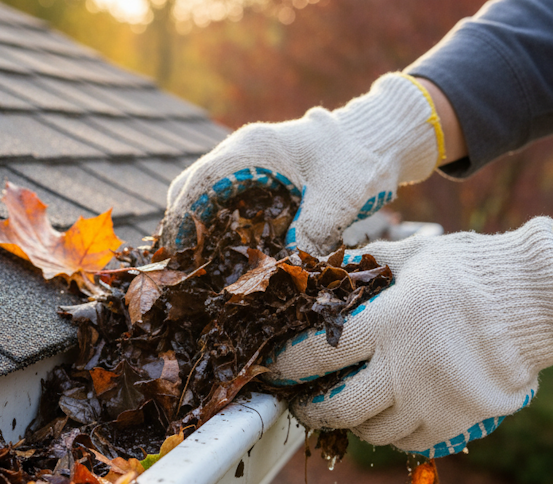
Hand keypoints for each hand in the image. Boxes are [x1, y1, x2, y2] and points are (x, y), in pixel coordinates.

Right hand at [159, 73, 443, 254]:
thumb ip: (312, 232)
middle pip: (192, 186)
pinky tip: (223, 254)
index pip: (203, 180)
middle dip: (183, 226)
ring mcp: (246, 162)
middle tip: (183, 267)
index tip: (177, 252)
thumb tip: (287, 270)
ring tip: (197, 266)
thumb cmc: (359, 163)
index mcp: (256, 147)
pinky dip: (215, 225)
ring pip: (203, 192)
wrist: (375, 143)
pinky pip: (222, 199)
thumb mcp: (338, 201)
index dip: (185, 217)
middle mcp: (242, 150)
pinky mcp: (254, 176)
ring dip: (197, 227)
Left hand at [267, 217, 552, 456]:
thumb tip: (327, 267)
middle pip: (337, 407)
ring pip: (371, 431)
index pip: (317, 352)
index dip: (287, 364)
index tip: (275, 368)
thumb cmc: (471, 271)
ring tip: (349, 402)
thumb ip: (367, 264)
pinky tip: (389, 410)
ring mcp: (432, 400)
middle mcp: (405, 368)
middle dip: (310, 409)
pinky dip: (391, 430)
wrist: (538, 301)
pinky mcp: (456, 420)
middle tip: (301, 401)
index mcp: (389, 323)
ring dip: (352, 419)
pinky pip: (408, 441)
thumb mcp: (414, 255)